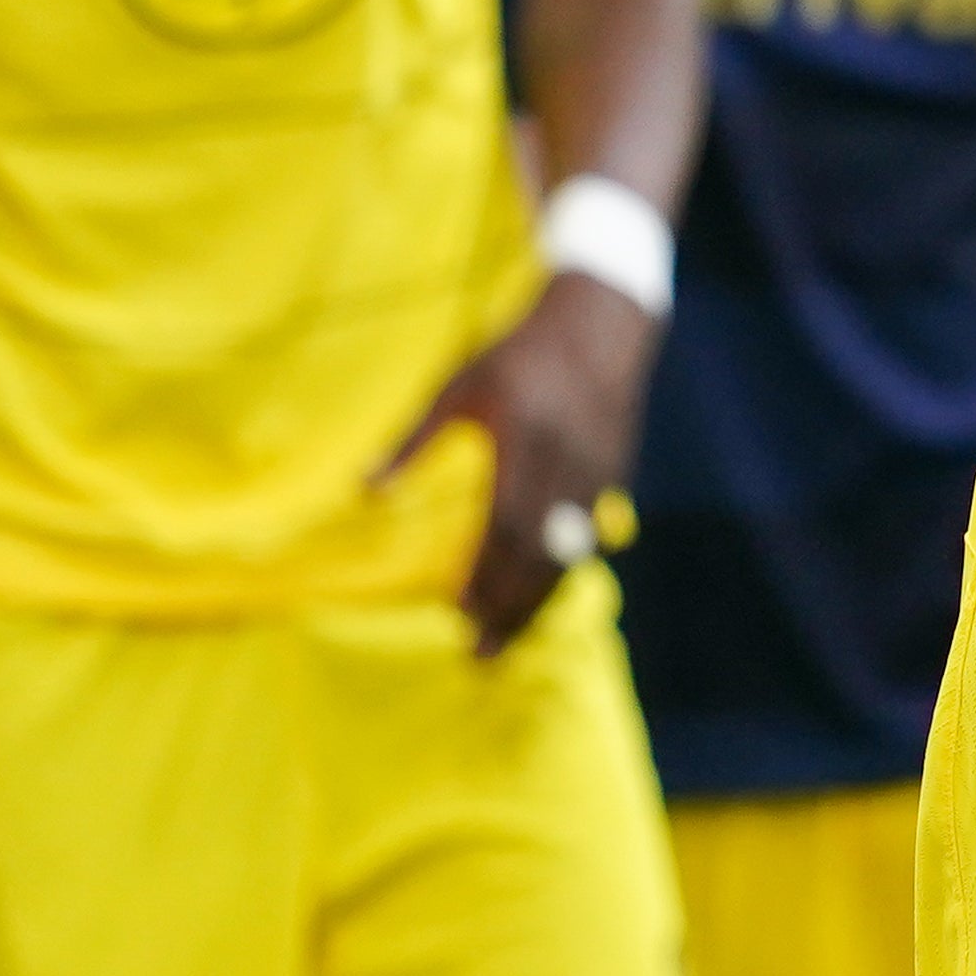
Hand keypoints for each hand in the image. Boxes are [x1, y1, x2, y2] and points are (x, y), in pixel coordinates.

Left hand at [382, 271, 662, 656]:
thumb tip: (362, 493)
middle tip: (481, 653)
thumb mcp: (457, 386)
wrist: (600, 321)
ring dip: (537, 602)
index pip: (504, 526)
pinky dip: (564, 573)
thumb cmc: (516, 353)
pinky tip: (540, 597)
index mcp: (522, 439)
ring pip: (569, 554)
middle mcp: (564, 463)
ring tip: (509, 640)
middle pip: (539, 554)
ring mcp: (596, 473)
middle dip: (511, 609)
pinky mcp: (614, 476)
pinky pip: (589, 539)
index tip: (458, 615)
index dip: (484, 576)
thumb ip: (411, 441)